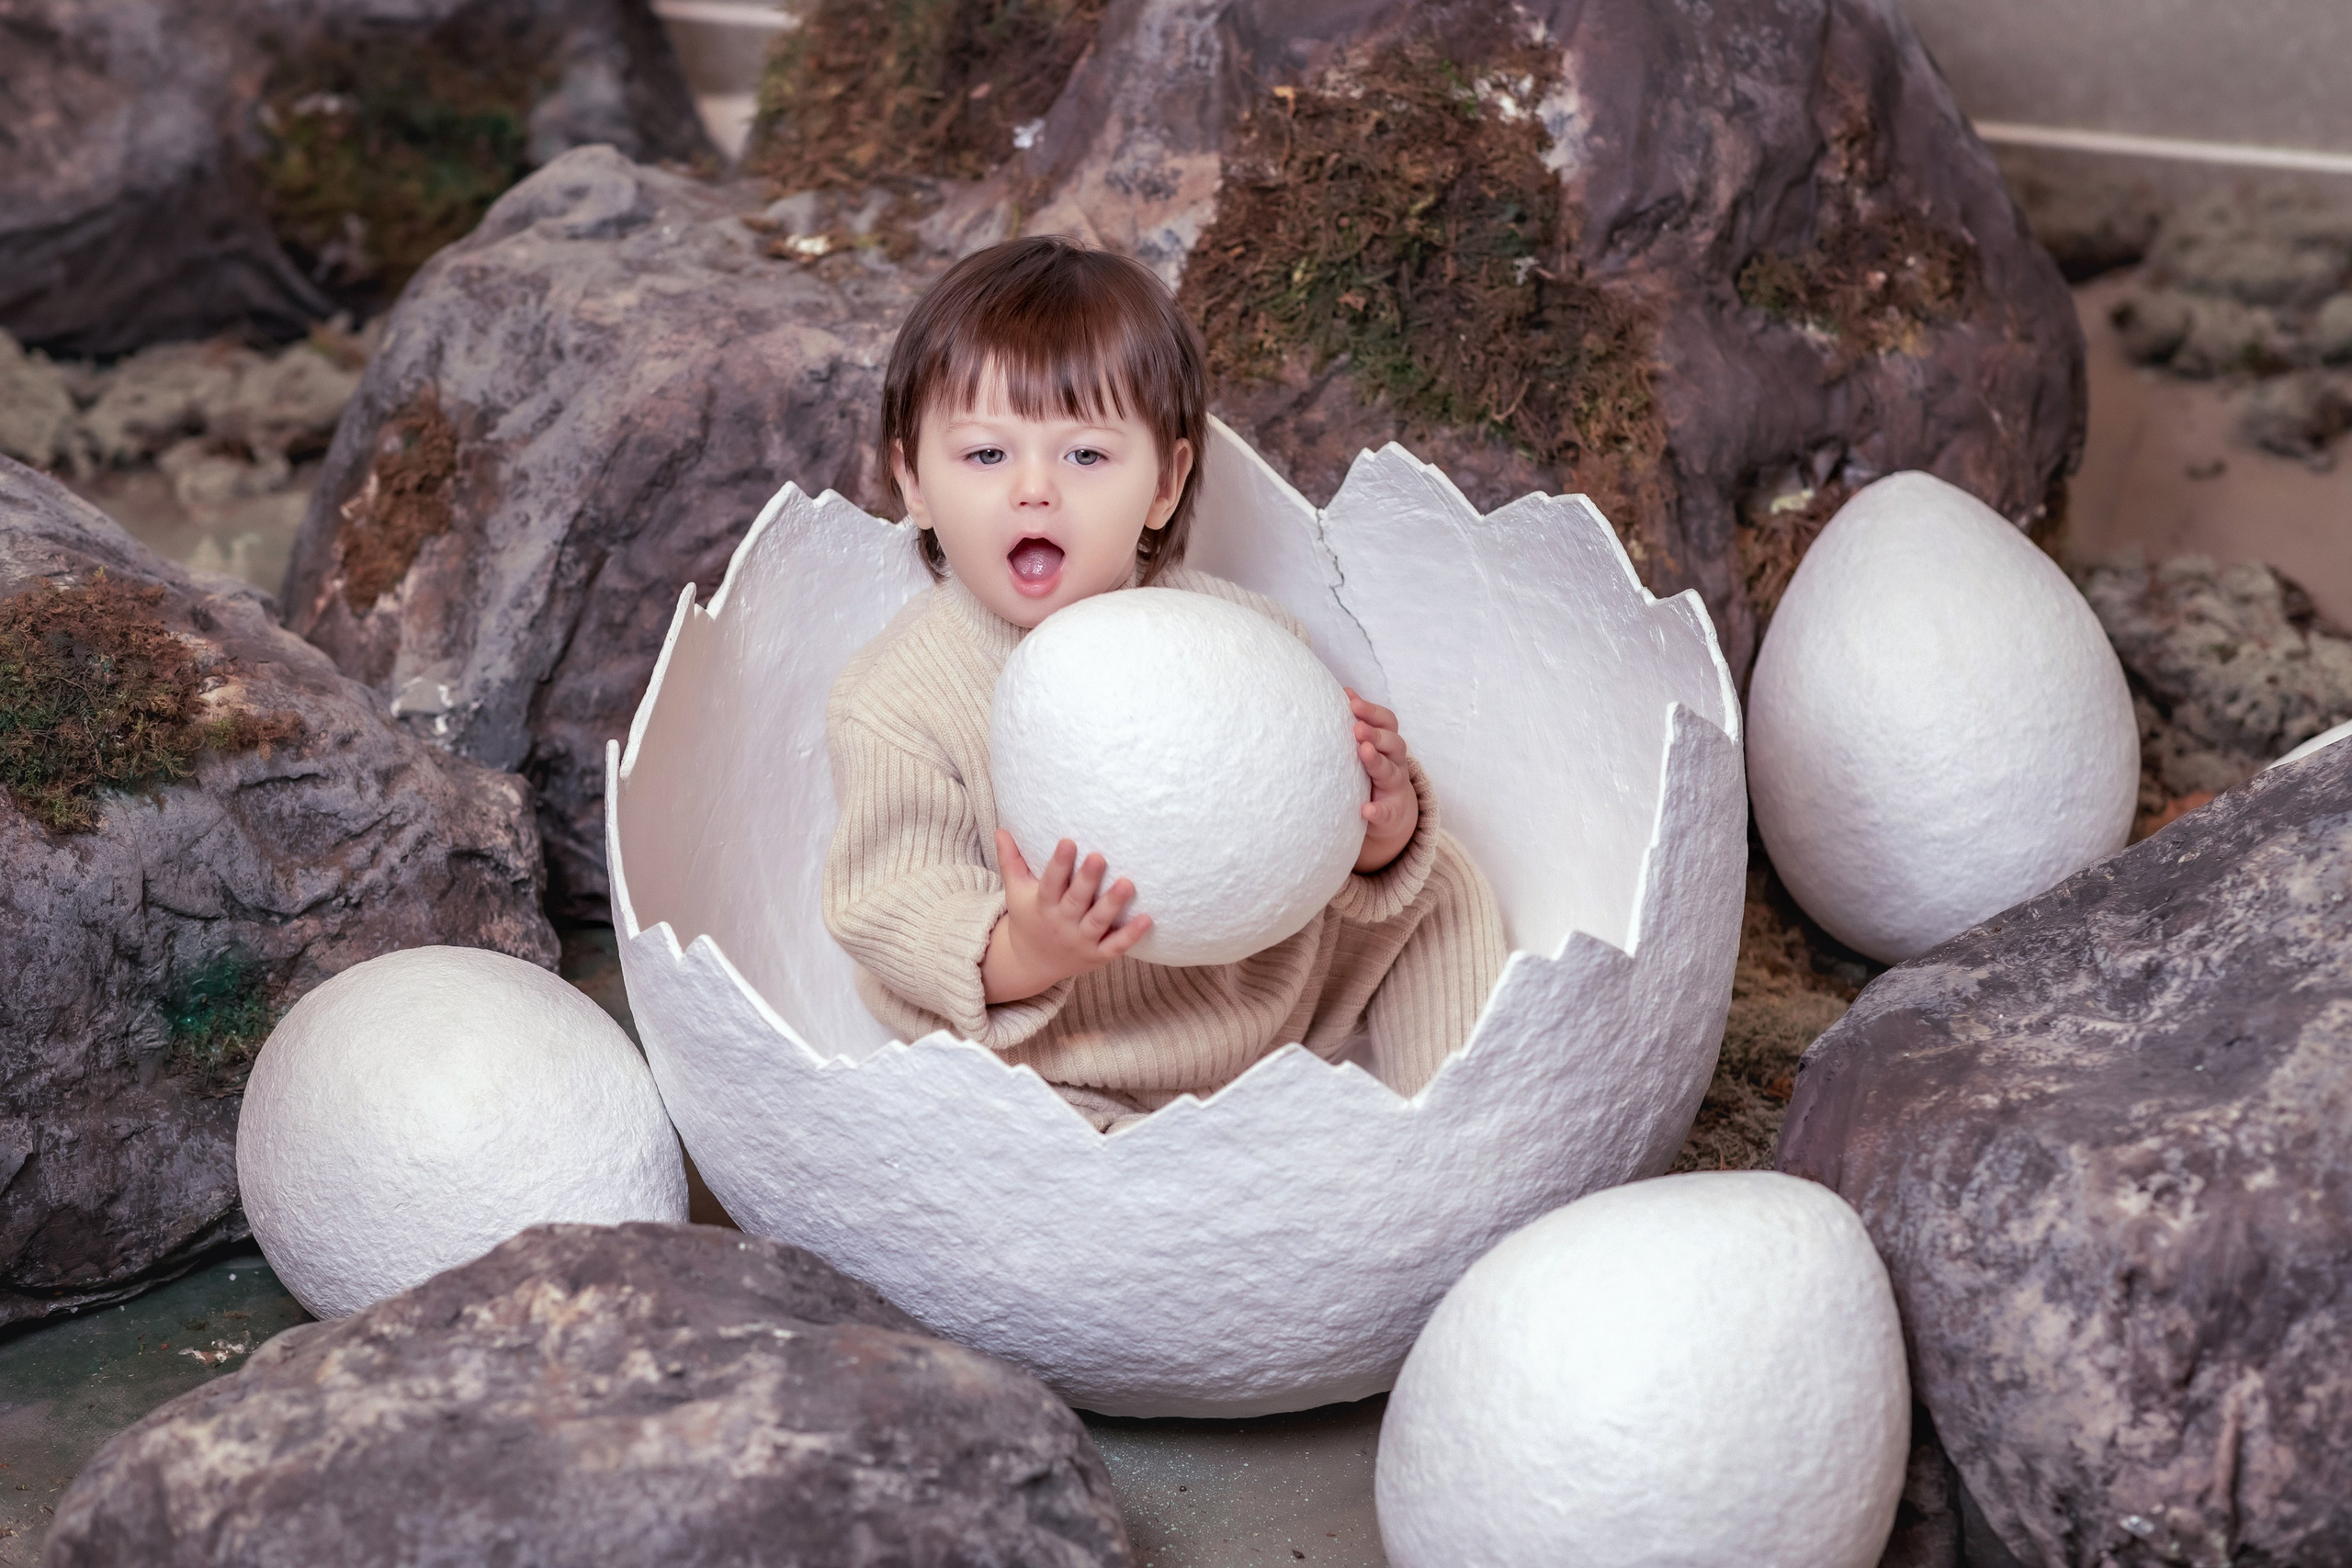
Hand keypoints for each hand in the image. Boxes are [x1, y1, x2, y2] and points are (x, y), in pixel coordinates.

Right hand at [982, 830, 1152, 1002]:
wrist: (1032, 963)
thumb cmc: (1028, 917)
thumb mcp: (1016, 891)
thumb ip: (1010, 860)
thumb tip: (1001, 828)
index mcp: (1043, 905)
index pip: (1050, 882)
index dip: (1059, 863)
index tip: (1068, 841)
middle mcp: (1062, 923)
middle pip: (1076, 901)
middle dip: (1087, 880)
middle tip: (1100, 857)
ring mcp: (1080, 941)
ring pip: (1097, 922)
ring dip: (1112, 904)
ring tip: (1128, 884)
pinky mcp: (1097, 955)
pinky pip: (1115, 946)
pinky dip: (1131, 935)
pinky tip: (1147, 918)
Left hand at [1347, 689, 1418, 872]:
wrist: (1393, 814)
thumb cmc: (1373, 772)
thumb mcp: (1369, 746)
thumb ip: (1359, 722)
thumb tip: (1342, 692)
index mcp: (1389, 743)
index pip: (1387, 722)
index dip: (1372, 712)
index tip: (1352, 703)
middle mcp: (1396, 762)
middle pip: (1393, 744)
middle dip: (1375, 734)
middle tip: (1357, 728)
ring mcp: (1395, 788)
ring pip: (1391, 772)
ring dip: (1377, 762)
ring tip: (1364, 753)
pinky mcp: (1391, 813)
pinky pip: (1386, 812)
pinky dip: (1377, 810)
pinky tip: (1365, 809)